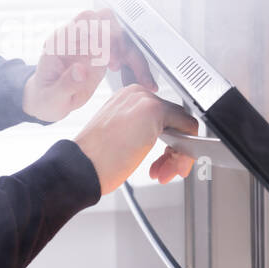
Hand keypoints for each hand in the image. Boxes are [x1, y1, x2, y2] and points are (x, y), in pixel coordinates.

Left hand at [22, 8, 158, 123]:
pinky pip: (126, 54)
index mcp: (62, 41)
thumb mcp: (52, 96)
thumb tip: (81, 70)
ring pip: (122, 37)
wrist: (48, 102)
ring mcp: (93, 46)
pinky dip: (136, 65)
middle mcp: (79, 39)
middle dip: (121, 40)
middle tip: (122, 65)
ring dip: (134, 55)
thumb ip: (66, 83)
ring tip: (141, 79)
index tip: (107, 51)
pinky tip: (140, 80)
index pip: (84, 19)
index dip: (100, 29)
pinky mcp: (103, 57)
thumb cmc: (45, 97)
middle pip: (108, 21)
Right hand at [73, 84, 198, 195]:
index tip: (162, 162)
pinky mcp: (154, 110)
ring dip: (178, 156)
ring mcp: (144, 100)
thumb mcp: (120, 139)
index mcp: (126, 99)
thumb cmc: (93, 160)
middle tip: (165, 170)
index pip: (163, 118)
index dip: (168, 144)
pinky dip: (186, 151)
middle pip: (174, 122)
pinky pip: (188, 128)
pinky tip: (172, 166)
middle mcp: (136, 95)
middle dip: (174, 152)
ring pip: (182, 126)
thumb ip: (141, 134)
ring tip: (165, 173)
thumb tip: (167, 144)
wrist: (81, 166)